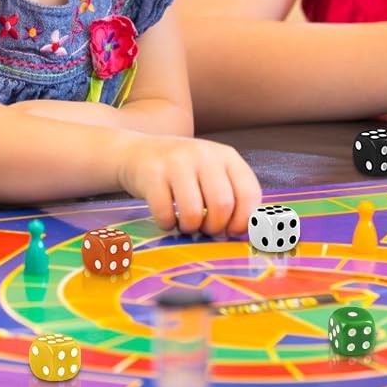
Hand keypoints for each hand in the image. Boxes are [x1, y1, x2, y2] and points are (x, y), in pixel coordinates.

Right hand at [115, 135, 261, 236]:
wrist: (138, 152)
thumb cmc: (182, 171)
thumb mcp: (211, 173)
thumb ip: (230, 195)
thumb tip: (244, 234)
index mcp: (227, 156)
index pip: (249, 193)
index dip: (244, 221)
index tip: (232, 231)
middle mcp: (204, 154)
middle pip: (222, 205)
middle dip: (215, 227)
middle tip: (206, 228)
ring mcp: (176, 162)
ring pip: (194, 212)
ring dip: (191, 228)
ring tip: (186, 223)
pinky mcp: (152, 173)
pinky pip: (165, 213)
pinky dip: (167, 224)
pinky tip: (167, 217)